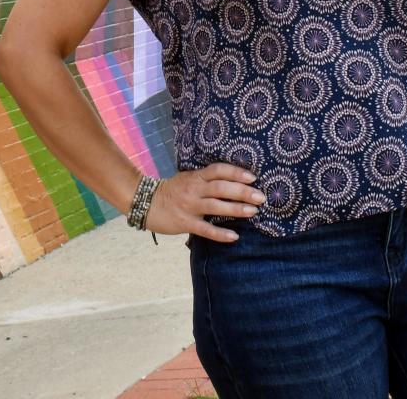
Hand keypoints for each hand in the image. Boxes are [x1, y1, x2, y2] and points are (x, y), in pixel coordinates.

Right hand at [143, 163, 267, 243]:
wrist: (146, 203)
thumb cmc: (172, 191)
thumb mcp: (188, 178)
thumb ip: (206, 179)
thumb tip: (233, 181)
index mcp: (195, 176)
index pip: (218, 170)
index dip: (236, 172)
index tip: (253, 177)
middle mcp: (194, 189)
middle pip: (221, 187)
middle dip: (242, 191)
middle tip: (261, 197)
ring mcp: (189, 206)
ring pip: (216, 206)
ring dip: (236, 209)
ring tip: (253, 212)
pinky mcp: (185, 223)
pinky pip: (205, 229)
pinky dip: (220, 234)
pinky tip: (234, 237)